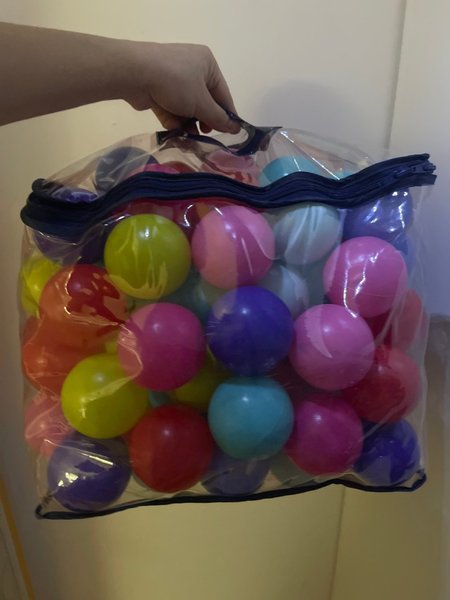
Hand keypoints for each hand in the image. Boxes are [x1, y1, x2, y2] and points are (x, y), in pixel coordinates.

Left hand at [123, 42, 239, 133]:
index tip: (229, 134)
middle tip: (204, 133)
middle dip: (204, 120)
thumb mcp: (201, 102)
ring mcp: (173, 78)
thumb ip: (218, 118)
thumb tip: (236, 128)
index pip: (223, 94)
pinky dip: (174, 119)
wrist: (135, 74)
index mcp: (207, 64)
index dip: (226, 115)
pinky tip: (175, 130)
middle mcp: (192, 68)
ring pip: (187, 107)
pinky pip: (172, 107)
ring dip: (189, 122)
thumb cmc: (176, 83)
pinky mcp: (158, 89)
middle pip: (204, 102)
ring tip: (189, 135)